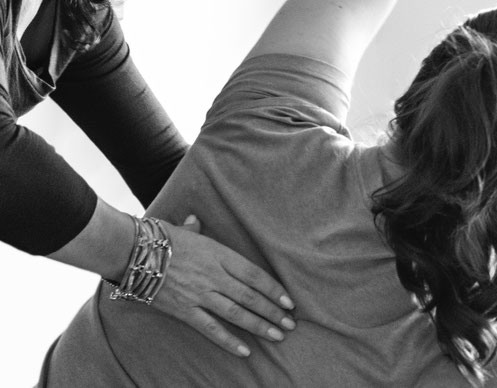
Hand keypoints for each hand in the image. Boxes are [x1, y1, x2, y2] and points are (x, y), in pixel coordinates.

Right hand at [149, 215, 296, 356]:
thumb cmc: (160, 238)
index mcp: (219, 255)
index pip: (254, 274)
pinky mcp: (184, 310)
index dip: (274, 289)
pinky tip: (245, 351)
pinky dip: (228, 341)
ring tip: (278, 335)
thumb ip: (197, 229)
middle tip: (290, 323)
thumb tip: (196, 220)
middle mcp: (213, 276)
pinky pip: (210, 329)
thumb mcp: (186, 230)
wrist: (131, 252)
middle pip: (250, 296)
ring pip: (236, 313)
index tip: (289, 301)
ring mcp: (199, 294)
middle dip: (273, 311)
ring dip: (259, 325)